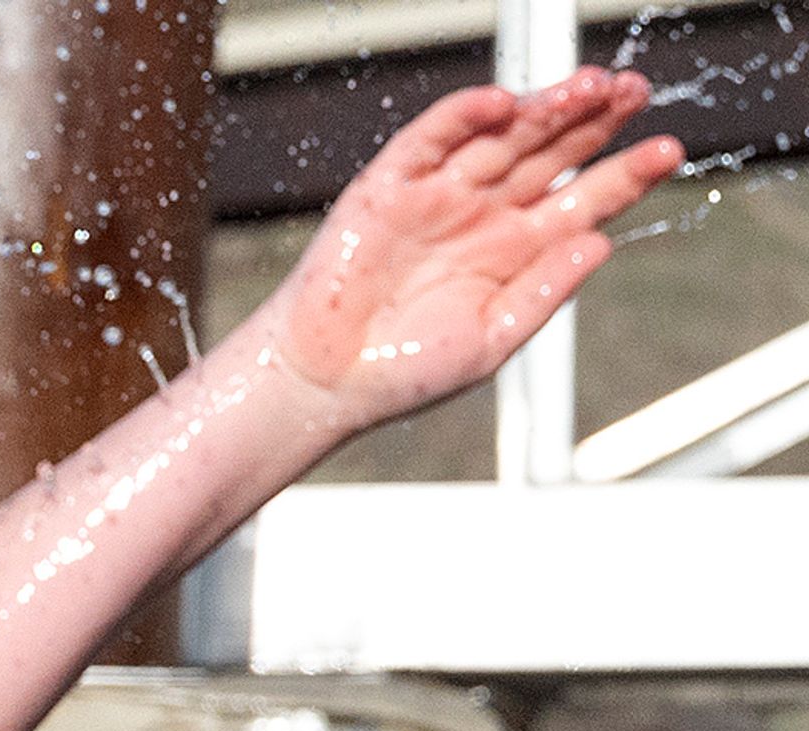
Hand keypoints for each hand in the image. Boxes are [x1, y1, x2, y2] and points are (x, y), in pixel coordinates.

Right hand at [265, 69, 682, 438]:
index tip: (668, 152)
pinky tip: (501, 104)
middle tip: (638, 92)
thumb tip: (599, 243)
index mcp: (514, 252)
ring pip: (502, 137)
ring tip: (590, 87)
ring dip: (545, 108)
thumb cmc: (401, 372)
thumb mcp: (491, 341)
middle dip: (595, 122)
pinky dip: (461, 117)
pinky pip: (430, 140)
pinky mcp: (387, 188)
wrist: (321, 384)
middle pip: (552, 154)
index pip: (583, 199)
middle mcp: (482, 216)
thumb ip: (544, 291)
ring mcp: (437, 197)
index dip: (625, 175)